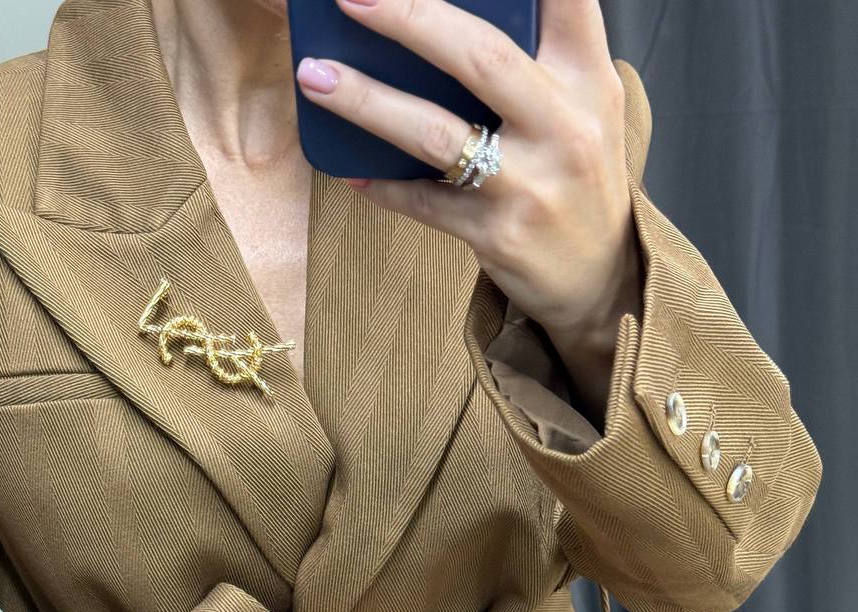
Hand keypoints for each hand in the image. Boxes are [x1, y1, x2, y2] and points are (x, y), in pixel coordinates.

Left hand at [294, 0, 644, 342]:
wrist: (600, 280)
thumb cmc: (576, 180)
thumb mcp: (583, 110)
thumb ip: (538, 60)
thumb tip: (440, 22)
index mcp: (589, 80)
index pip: (566, 2)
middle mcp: (565, 126)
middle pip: (481, 57)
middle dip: (408, 17)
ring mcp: (530, 185)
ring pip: (437, 133)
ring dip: (367, 100)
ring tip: (314, 75)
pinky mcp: (499, 234)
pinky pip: (425, 201)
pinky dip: (385, 183)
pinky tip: (351, 166)